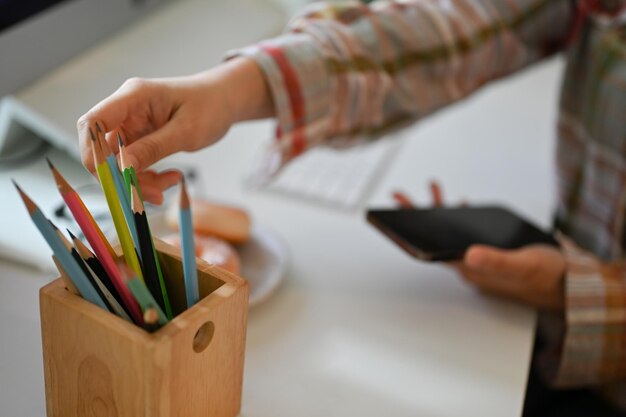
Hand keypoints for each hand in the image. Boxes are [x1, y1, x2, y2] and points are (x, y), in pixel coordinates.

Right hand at [77, 57, 272, 203]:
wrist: (223, 101)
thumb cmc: (210, 106)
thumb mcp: (186, 131)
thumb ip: (154, 148)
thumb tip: (122, 167)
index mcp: (133, 96)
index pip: (92, 123)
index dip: (93, 153)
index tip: (115, 179)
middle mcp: (126, 110)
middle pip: (101, 148)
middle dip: (122, 176)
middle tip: (152, 194)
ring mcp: (131, 125)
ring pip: (118, 162)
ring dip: (139, 181)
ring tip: (168, 184)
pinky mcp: (139, 139)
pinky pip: (132, 165)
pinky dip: (147, 178)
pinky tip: (169, 178)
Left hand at [390, 183, 565, 309]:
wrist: (568, 283)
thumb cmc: (547, 277)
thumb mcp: (524, 266)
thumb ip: (497, 261)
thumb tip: (468, 253)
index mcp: (471, 269)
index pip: (433, 249)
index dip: (415, 230)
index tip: (401, 214)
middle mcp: (470, 263)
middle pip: (435, 237)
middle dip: (418, 215)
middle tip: (400, 197)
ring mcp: (479, 256)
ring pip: (451, 231)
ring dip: (440, 211)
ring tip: (432, 189)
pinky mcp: (490, 250)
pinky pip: (467, 231)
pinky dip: (461, 215)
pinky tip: (459, 204)